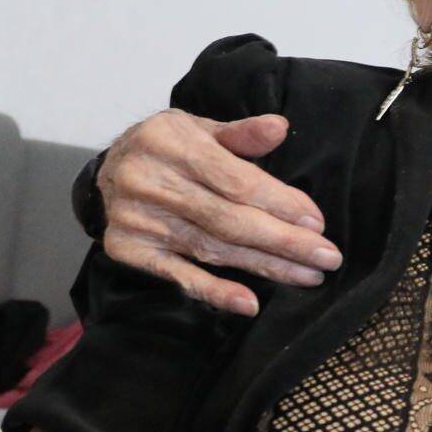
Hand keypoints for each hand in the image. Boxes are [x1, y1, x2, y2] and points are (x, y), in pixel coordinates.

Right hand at [98, 108, 339, 314]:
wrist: (104, 172)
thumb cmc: (165, 148)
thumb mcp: (198, 128)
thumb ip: (241, 134)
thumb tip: (280, 128)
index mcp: (171, 143)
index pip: (236, 181)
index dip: (280, 203)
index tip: (317, 222)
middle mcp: (150, 182)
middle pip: (230, 220)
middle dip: (284, 241)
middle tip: (327, 258)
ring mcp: (138, 220)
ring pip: (213, 249)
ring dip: (265, 267)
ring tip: (308, 277)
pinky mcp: (129, 250)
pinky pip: (178, 275)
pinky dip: (214, 291)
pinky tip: (248, 303)